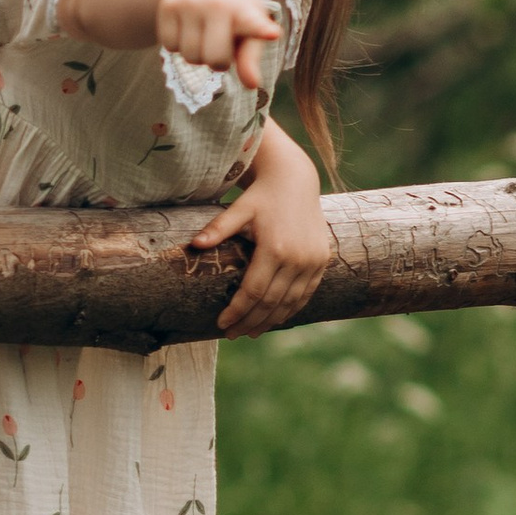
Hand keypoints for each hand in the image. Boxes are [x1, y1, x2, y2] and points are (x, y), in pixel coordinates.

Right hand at [154, 0, 281, 87]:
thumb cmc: (235, 15)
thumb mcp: (249, 34)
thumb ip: (250, 59)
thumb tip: (252, 85)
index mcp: (244, 11)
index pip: (252, 24)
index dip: (261, 30)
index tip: (272, 34)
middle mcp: (216, 3)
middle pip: (213, 60)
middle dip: (217, 61)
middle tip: (221, 42)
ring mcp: (190, 2)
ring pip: (189, 56)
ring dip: (197, 55)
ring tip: (204, 34)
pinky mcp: (168, 5)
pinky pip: (170, 46)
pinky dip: (178, 45)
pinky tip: (187, 29)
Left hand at [188, 123, 333, 335]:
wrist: (296, 180)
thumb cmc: (262, 196)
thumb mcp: (238, 208)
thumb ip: (218, 228)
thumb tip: (193, 245)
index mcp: (274, 248)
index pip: (253, 292)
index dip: (237, 311)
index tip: (222, 324)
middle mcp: (297, 258)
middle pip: (271, 302)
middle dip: (250, 322)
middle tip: (232, 334)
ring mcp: (312, 261)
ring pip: (290, 302)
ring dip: (270, 321)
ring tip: (251, 332)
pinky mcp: (322, 261)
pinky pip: (306, 293)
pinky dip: (291, 309)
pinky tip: (275, 319)